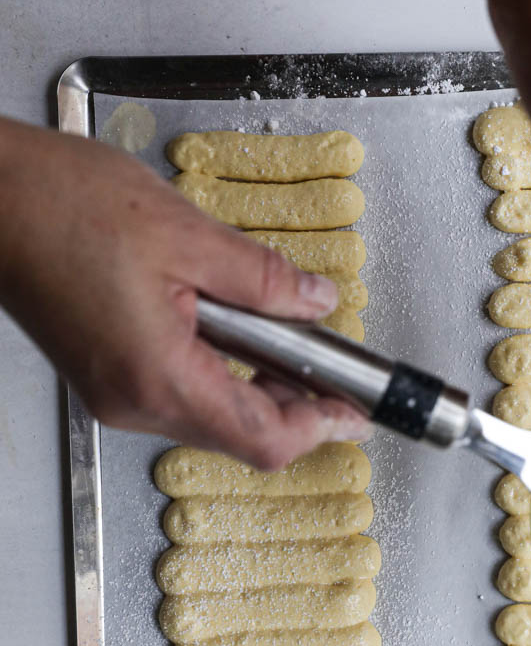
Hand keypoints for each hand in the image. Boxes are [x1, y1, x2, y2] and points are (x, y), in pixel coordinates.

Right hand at [0, 118, 371, 468]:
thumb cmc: (62, 206)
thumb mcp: (187, 233)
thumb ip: (263, 280)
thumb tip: (314, 304)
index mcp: (159, 376)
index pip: (263, 439)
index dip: (319, 427)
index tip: (354, 410)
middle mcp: (135, 403)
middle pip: (240, 438)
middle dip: (295, 407)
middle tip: (331, 366)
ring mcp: (117, 397)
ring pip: (212, 420)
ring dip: (258, 390)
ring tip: (283, 337)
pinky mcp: (107, 380)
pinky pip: (180, 396)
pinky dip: (220, 376)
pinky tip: (233, 333)